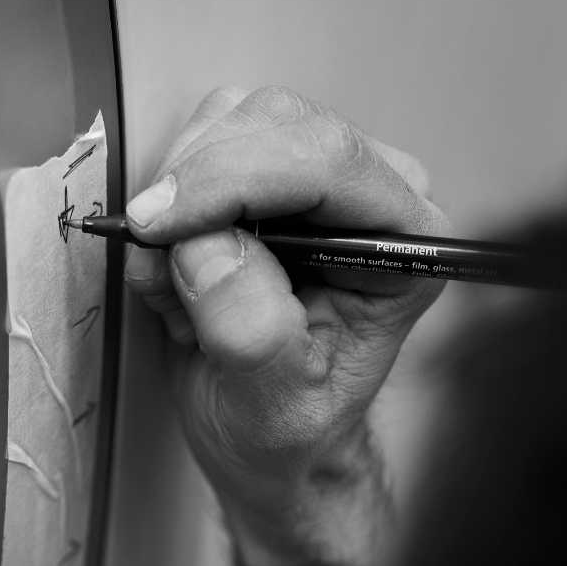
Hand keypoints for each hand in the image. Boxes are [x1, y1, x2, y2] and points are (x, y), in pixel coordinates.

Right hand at [124, 86, 447, 565]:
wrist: (266, 442)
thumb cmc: (289, 430)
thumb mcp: (276, 407)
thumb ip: (254, 332)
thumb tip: (210, 249)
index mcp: (404, 243)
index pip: (328, 161)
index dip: (234, 178)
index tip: (161, 223)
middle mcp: (371, 196)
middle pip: (274, 124)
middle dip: (200, 187)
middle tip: (162, 268)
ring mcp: (314, 180)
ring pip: (228, 123)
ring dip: (179, 200)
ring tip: (183, 295)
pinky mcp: (262, 177)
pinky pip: (195, 148)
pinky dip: (167, 207)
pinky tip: (178, 276)